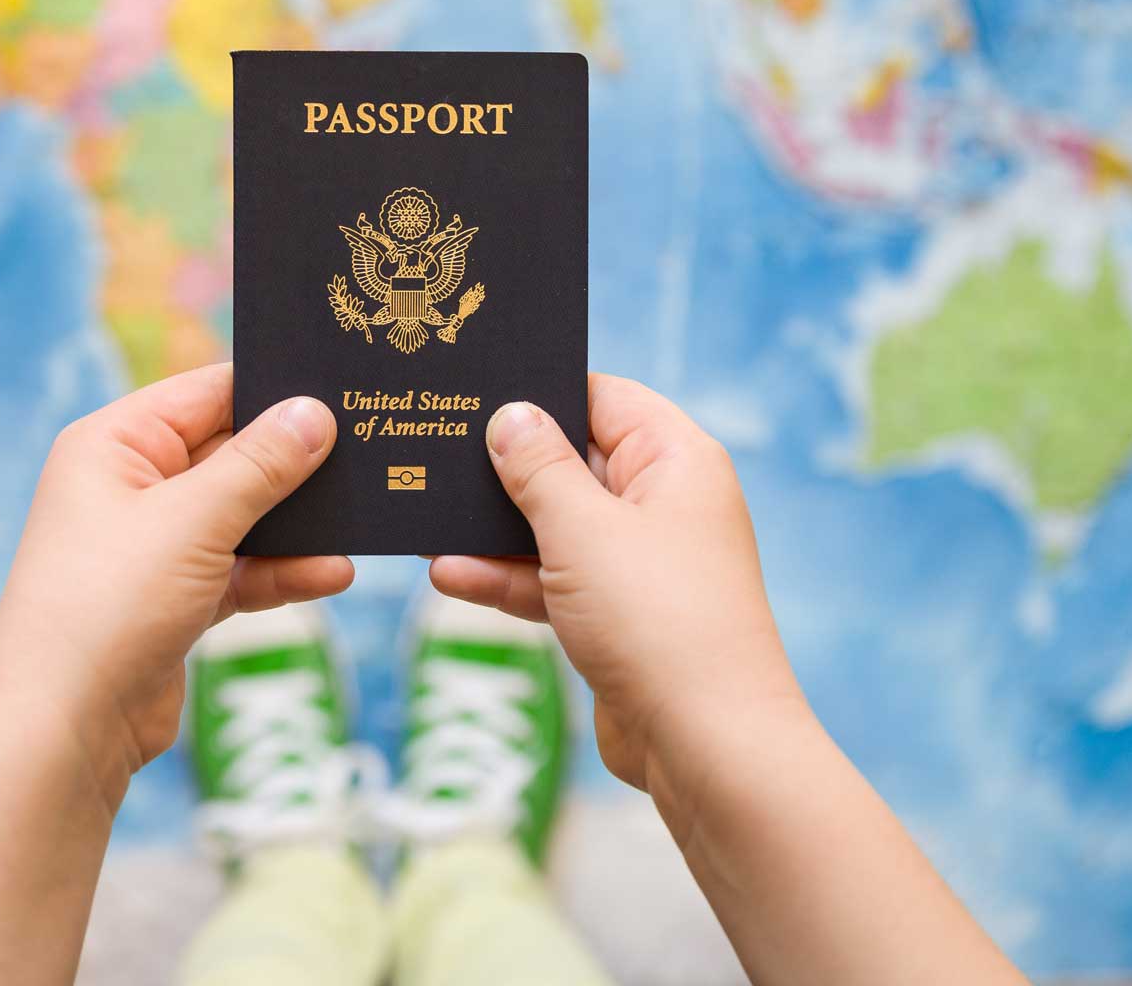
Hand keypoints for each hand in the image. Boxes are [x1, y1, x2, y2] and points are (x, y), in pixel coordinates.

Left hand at [0, 363, 348, 792]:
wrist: (64, 729)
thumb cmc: (107, 606)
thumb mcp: (193, 522)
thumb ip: (260, 464)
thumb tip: (314, 412)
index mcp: (113, 444)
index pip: (206, 392)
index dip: (272, 387)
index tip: (344, 384)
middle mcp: (129, 485)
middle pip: (231, 451)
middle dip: (296, 459)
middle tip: (373, 448)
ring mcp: (154, 545)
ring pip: (243, 515)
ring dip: (297, 523)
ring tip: (365, 516)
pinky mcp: (176, 598)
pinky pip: (241, 569)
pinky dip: (283, 571)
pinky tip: (333, 574)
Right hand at [429, 374, 805, 790]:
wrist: (706, 744)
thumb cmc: (658, 621)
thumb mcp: (581, 529)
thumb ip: (538, 467)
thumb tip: (511, 415)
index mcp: (675, 460)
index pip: (602, 397)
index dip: (541, 389)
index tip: (474, 387)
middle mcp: (664, 503)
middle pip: (573, 461)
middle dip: (506, 464)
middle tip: (434, 447)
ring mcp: (640, 563)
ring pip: (556, 526)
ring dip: (495, 529)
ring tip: (425, 518)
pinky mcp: (618, 616)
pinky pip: (553, 579)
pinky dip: (507, 577)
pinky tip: (449, 574)